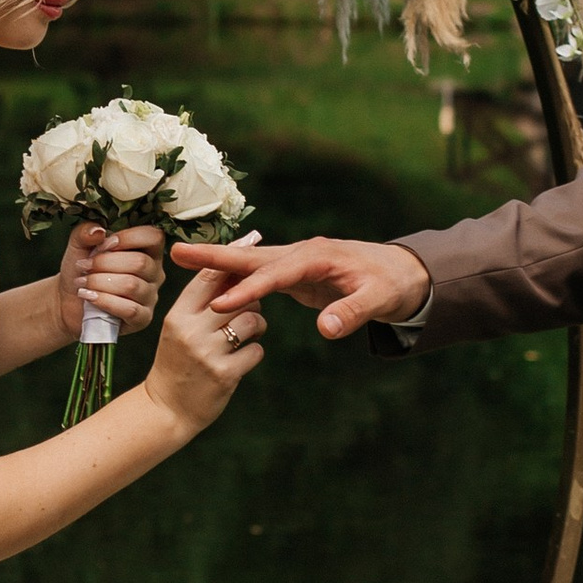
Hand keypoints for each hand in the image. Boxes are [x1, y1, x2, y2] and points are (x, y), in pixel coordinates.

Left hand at [58, 221, 164, 338]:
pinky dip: (105, 301)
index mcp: (147, 250)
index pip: (153, 236)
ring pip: (132, 285)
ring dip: (100, 282)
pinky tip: (89, 297)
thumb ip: (85, 232)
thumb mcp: (79, 245)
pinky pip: (129, 309)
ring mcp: (150, 296)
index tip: (103, 245)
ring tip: (82, 282)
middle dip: (105, 263)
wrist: (69, 301)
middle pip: (139, 262)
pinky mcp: (142, 318)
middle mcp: (154, 272)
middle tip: (83, 266)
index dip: (128, 238)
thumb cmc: (82, 270)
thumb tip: (99, 231)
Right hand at [143, 260, 267, 436]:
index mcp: (177, 315)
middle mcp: (190, 331)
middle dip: (250, 302)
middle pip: (237, 297)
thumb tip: (229, 270)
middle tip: (245, 314)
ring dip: (257, 327)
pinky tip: (241, 359)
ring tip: (246, 335)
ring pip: (252, 321)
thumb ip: (201, 303)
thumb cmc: (177, 362)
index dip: (231, 262)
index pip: (207, 276)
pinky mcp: (224, 375)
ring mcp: (207, 353)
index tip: (248, 252)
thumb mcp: (179, 328)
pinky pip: (256, 350)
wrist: (166, 409)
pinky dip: (254, 352)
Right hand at [172, 232, 430, 339]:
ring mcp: (297, 261)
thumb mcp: (379, 300)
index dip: (247, 289)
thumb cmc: (393, 285)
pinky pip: (259, 273)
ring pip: (252, 263)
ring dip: (219, 264)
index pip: (276, 274)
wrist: (405, 271)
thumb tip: (327, 329)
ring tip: (182, 261)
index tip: (220, 304)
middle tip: (177, 252)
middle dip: (215, 256)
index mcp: (318, 257)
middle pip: (252, 256)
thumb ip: (353, 313)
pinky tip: (214, 283)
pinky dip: (236, 276)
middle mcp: (302, 253)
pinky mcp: (297, 272)